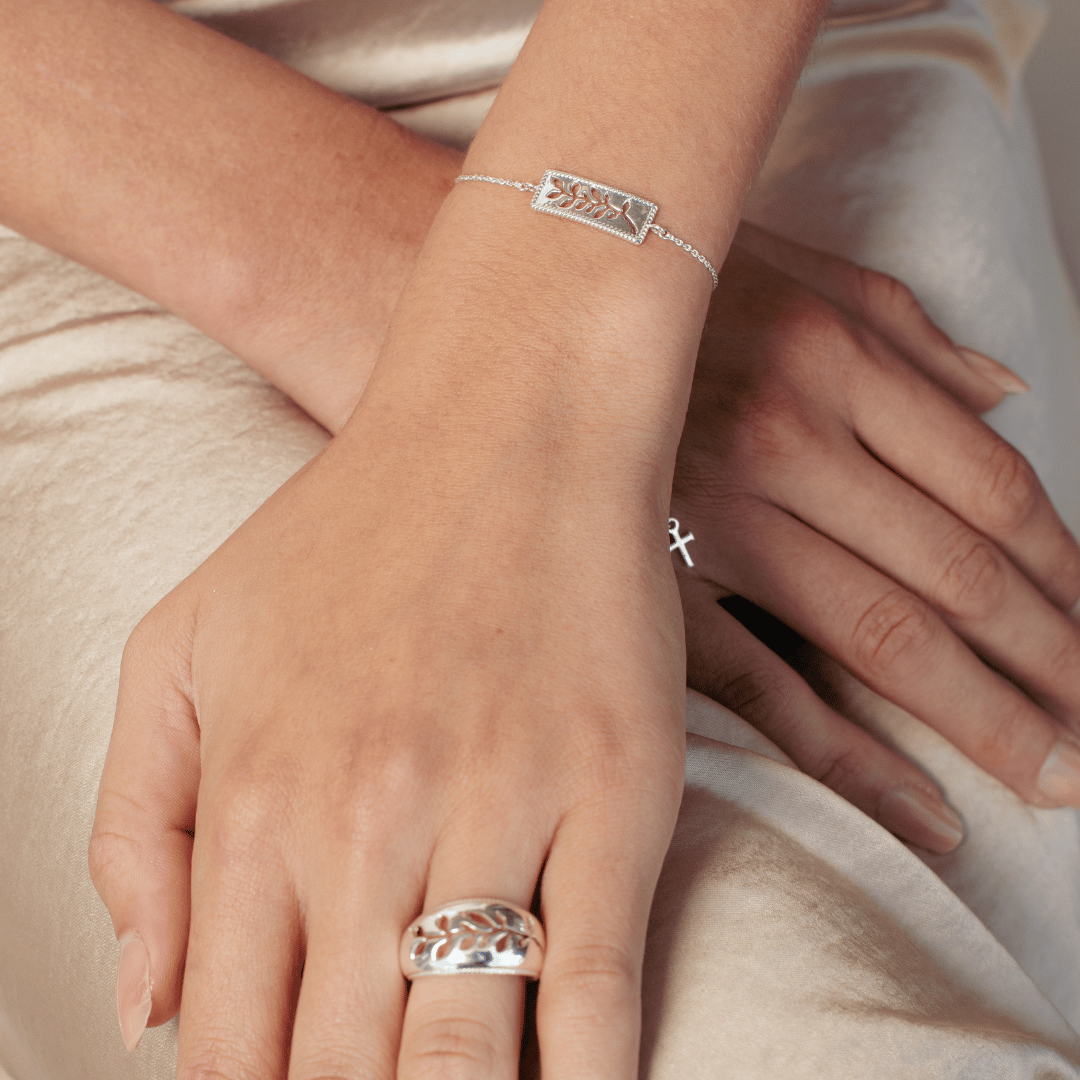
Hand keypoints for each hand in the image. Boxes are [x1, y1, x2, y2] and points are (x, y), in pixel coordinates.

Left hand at [87, 185, 694, 1075]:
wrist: (506, 425)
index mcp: (254, 794)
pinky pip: (596, 990)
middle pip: (341, 1074)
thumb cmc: (346, 533)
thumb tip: (148, 1007)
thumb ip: (134, 828)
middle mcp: (366, 819)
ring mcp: (499, 805)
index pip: (230, 1047)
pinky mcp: (614, 793)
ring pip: (464, 1057)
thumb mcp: (184, 646)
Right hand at [672, 225, 1079, 852]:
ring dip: (983, 714)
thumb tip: (1008, 389)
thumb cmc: (657, 290)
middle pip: (955, 574)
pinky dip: (849, 754)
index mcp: (831, 359)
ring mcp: (713, 521)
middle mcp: (784, 441)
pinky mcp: (651, 586)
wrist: (509, 307)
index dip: (1066, 573)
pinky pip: (760, 683)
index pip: (991, 491)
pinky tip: (921, 807)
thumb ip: (908, 330)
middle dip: (1051, 662)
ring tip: (1054, 774)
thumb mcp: (796, 271)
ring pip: (880, 634)